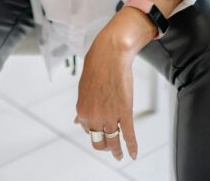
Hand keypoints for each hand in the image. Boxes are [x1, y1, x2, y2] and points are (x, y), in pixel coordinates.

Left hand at [73, 31, 138, 160]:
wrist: (110, 54)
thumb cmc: (97, 67)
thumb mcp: (83, 89)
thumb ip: (82, 107)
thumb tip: (76, 122)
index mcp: (81, 110)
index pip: (86, 129)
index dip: (93, 130)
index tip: (99, 130)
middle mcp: (93, 117)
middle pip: (98, 141)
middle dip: (104, 146)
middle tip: (109, 148)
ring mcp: (109, 116)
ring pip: (113, 141)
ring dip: (116, 151)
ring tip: (119, 156)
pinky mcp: (124, 112)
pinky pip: (128, 135)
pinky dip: (131, 147)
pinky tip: (133, 154)